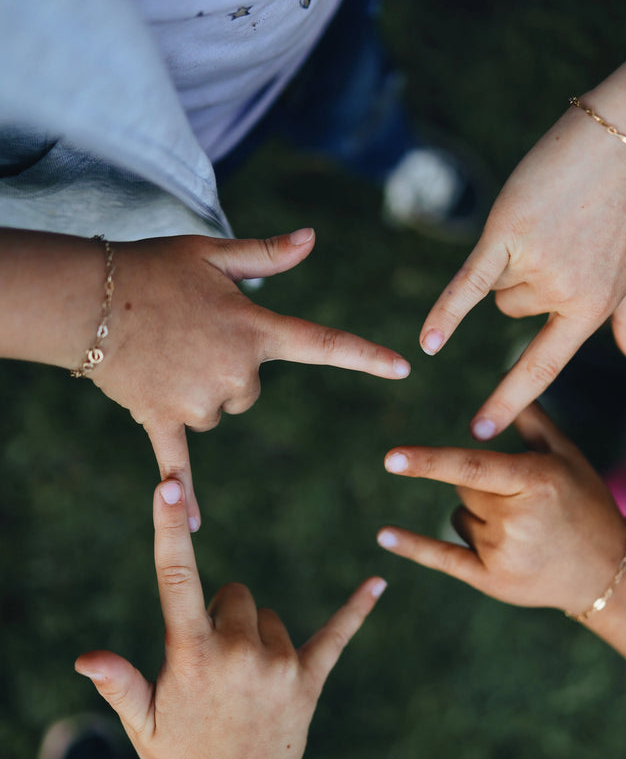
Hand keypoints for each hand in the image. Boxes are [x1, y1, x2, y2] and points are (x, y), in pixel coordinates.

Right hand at [75, 478, 385, 758]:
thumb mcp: (143, 725)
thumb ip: (119, 683)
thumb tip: (84, 658)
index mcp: (192, 654)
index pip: (177, 578)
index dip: (168, 529)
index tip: (169, 487)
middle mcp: (239, 651)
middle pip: (235, 594)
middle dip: (221, 615)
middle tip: (211, 664)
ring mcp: (278, 664)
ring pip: (269, 616)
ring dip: (256, 634)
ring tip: (242, 682)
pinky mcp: (310, 677)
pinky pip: (337, 632)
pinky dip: (357, 608)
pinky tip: (379, 582)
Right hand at [92, 229, 410, 529]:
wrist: (88, 300)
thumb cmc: (154, 269)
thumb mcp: (213, 254)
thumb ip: (268, 254)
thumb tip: (313, 238)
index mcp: (256, 330)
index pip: (324, 344)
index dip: (366, 356)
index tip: (405, 367)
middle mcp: (236, 372)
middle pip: (251, 389)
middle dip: (230, 369)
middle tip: (191, 338)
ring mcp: (200, 401)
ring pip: (218, 410)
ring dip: (198, 392)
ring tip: (164, 356)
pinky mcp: (163, 420)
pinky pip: (179, 463)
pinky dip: (182, 489)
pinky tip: (189, 520)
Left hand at [377, 404, 625, 616]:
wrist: (609, 571)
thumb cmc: (587, 502)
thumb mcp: (568, 456)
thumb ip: (532, 419)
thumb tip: (507, 375)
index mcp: (534, 481)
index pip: (471, 467)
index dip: (429, 462)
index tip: (392, 458)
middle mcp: (517, 519)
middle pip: (463, 488)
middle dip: (483, 488)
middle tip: (523, 502)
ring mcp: (503, 554)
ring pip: (459, 518)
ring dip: (478, 517)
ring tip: (522, 530)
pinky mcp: (492, 581)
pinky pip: (443, 557)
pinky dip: (413, 545)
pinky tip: (384, 536)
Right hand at [419, 104, 625, 438]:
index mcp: (591, 309)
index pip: (541, 367)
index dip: (507, 401)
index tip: (478, 431)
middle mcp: (562, 294)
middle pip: (510, 308)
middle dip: (523, 279)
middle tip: (559, 235)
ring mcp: (535, 265)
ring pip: (494, 284)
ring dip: (508, 259)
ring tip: (546, 219)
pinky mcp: (507, 233)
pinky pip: (468, 282)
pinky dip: (446, 311)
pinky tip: (427, 341)